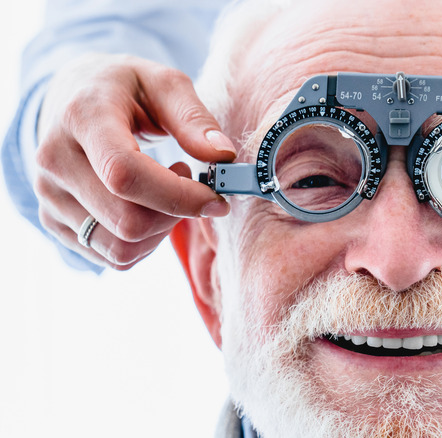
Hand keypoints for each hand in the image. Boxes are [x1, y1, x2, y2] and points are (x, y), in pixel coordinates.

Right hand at [34, 53, 235, 269]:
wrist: (70, 97)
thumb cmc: (125, 88)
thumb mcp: (164, 83)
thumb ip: (195, 118)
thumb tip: (223, 155)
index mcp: (82, 117)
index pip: (125, 175)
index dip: (177, 196)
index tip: (215, 197)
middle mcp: (55, 160)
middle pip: (127, 222)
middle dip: (176, 214)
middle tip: (190, 183)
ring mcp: (48, 195)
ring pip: (120, 249)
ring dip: (161, 232)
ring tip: (166, 191)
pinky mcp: (52, 220)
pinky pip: (112, 257)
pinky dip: (144, 242)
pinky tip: (146, 206)